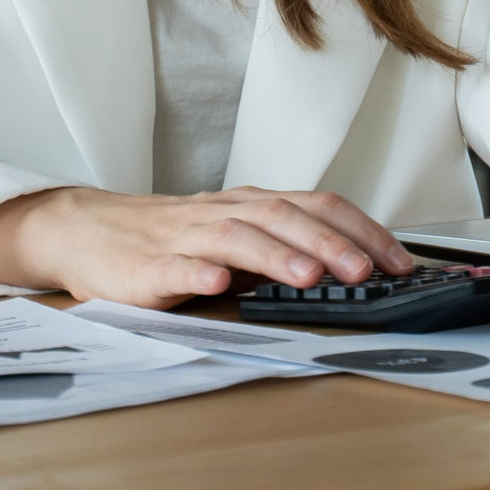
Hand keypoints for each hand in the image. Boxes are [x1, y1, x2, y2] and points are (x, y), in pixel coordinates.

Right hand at [0, 184, 414, 309]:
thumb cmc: (173, 239)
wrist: (88, 231)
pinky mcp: (147, 267)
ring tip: (309, 275)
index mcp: (253, 205)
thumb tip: (357, 266)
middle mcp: (225, 212)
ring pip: (237, 238)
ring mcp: (185, 238)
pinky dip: (198, 274)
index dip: (363, 231)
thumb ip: (287, 245)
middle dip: (331, 243)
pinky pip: (175, 267)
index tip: (401, 262)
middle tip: (366, 271)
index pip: (319, 205)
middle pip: (285, 216)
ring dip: (277, 256)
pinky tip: (216, 285)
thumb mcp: (238, 236)